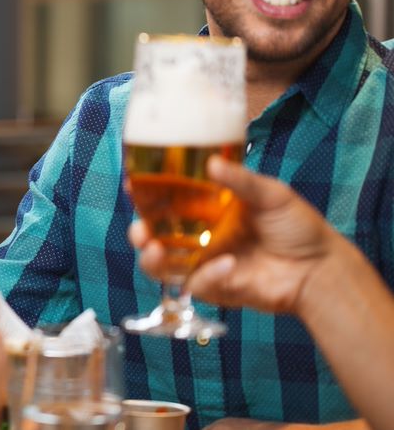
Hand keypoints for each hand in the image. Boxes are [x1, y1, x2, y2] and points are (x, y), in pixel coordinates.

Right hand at [129, 156, 337, 314]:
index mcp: (207, 209)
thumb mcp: (271, 194)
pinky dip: (208, 274)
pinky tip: (228, 264)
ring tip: (156, 250)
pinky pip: (199, 284)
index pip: (167, 202)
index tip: (131, 187)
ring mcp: (205, 263)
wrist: (321, 269)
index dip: (145, 197)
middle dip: (139, 234)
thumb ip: (240, 180)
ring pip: (163, 266)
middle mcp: (200, 236)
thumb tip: (211, 163)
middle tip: (139, 230)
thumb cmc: (298, 227)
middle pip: (155, 236)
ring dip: (154, 260)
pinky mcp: (216, 288)